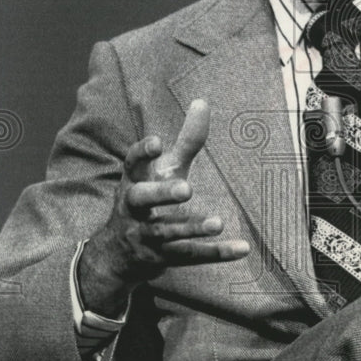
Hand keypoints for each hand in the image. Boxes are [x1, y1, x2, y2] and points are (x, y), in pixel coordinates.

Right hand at [79, 99, 249, 316]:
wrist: (117, 254)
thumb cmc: (147, 198)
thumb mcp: (163, 169)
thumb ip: (185, 141)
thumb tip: (202, 101)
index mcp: (133, 182)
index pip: (132, 164)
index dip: (142, 153)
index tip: (159, 141)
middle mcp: (134, 209)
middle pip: (143, 200)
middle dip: (162, 194)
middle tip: (186, 188)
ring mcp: (146, 236)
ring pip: (167, 233)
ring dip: (192, 228)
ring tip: (218, 222)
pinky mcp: (163, 258)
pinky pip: (191, 257)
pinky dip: (217, 253)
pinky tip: (242, 248)